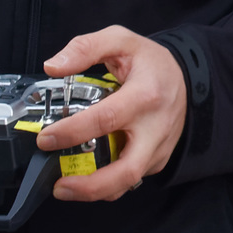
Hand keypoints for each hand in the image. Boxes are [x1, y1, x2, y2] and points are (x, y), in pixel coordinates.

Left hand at [35, 26, 186, 202]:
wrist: (187, 78)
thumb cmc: (151, 62)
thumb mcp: (121, 40)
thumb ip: (85, 48)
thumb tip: (53, 67)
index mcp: (145, 95)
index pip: (106, 119)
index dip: (72, 132)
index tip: (46, 138)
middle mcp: (155, 127)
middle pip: (126, 170)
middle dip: (90, 185)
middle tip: (58, 185)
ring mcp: (159, 148)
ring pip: (128, 182)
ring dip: (95, 192)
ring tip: (64, 188)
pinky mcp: (158, 160)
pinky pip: (131, 180)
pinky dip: (107, 184)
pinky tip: (86, 179)